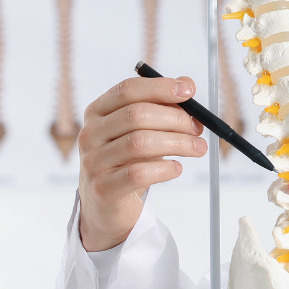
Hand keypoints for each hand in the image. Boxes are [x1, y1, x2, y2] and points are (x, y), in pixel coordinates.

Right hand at [76, 76, 206, 250]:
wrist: (105, 205)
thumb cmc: (127, 161)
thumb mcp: (142, 131)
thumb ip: (163, 106)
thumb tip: (188, 83)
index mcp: (97, 112)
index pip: (127, 90)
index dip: (160, 88)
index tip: (189, 91)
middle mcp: (90, 134)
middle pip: (136, 116)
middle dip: (175, 119)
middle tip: (198, 128)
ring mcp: (93, 162)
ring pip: (140, 143)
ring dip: (177, 143)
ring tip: (198, 148)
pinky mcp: (103, 189)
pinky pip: (138, 173)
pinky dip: (164, 169)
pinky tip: (177, 168)